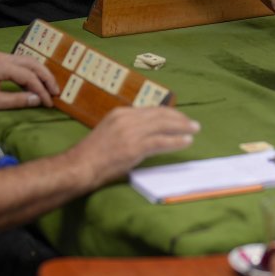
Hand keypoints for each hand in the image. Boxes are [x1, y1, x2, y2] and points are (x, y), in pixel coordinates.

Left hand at [0, 52, 58, 111]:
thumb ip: (16, 100)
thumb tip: (38, 100)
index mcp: (0, 66)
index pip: (28, 76)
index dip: (41, 90)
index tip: (49, 103)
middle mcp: (3, 57)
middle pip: (32, 63)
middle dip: (46, 77)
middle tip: (56, 92)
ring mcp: (1, 57)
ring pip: (28, 61)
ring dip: (40, 74)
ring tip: (49, 88)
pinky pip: (21, 64)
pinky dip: (31, 73)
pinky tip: (35, 85)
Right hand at [72, 105, 199, 185]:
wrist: (79, 166)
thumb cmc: (92, 155)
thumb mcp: (108, 133)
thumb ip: (125, 129)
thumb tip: (145, 132)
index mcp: (120, 113)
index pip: (151, 109)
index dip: (168, 113)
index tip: (179, 118)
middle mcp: (127, 118)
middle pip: (160, 114)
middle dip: (179, 118)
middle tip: (193, 123)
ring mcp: (131, 132)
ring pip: (164, 125)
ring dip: (182, 127)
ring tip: (194, 130)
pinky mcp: (134, 147)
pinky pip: (161, 141)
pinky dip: (176, 141)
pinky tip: (186, 142)